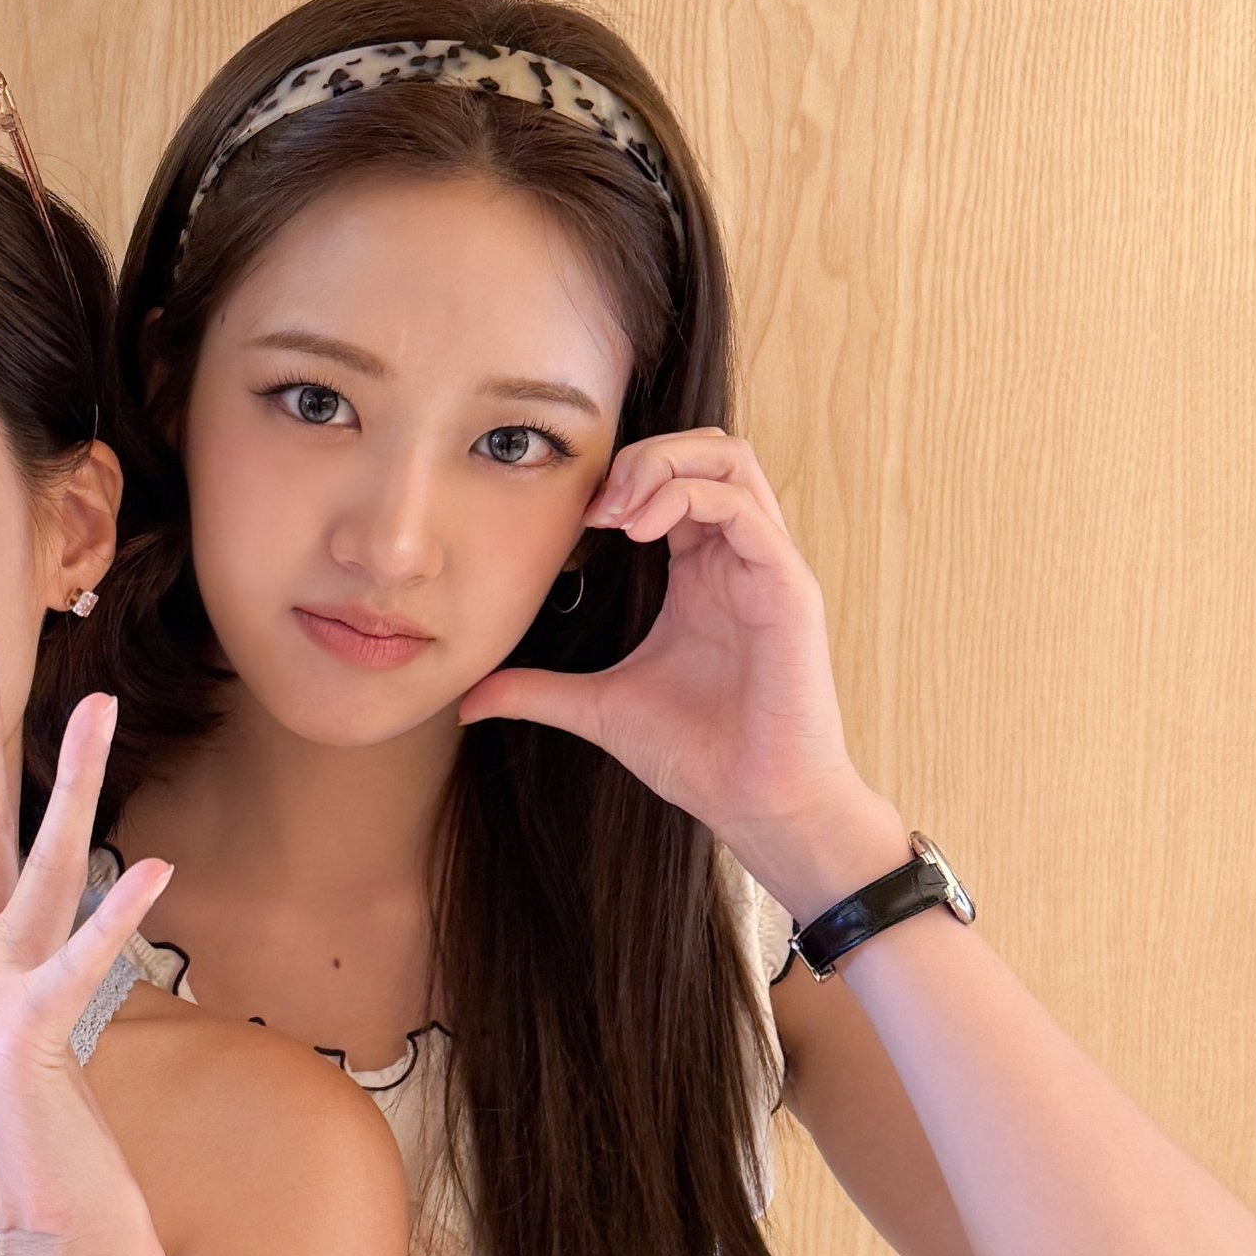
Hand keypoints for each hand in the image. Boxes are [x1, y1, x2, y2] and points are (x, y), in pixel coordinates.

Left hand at [457, 431, 904, 916]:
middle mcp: (738, 558)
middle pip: (708, 449)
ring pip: (731, 461)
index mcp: (701, 571)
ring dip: (665, 466)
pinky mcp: (788, 588)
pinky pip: (746, 510)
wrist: (758, 805)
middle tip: (595, 504)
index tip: (575, 519)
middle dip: (644, 455)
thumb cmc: (700, 756)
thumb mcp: (599, 709)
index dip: (621, 479)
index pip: (674, 479)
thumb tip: (467, 699)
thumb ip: (538, 691)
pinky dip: (690, 499)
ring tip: (617, 511)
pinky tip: (642, 531)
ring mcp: (767, 568)